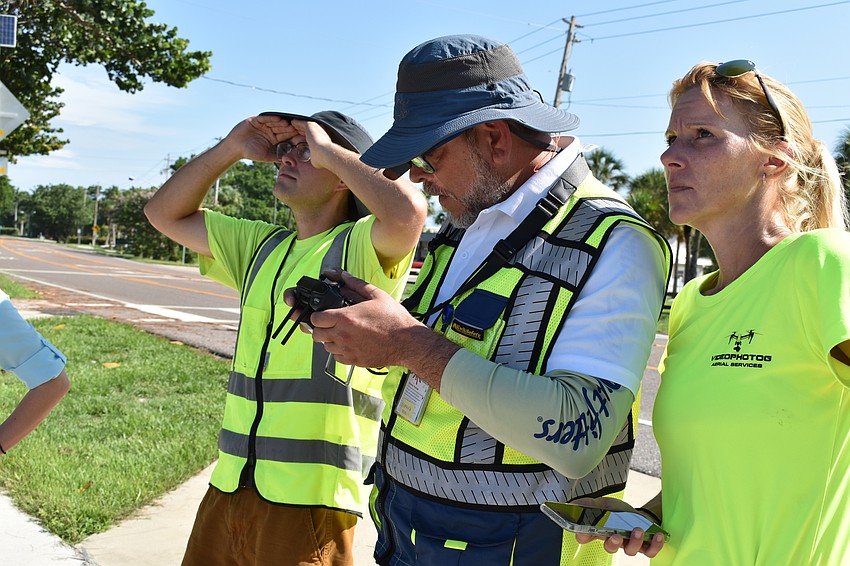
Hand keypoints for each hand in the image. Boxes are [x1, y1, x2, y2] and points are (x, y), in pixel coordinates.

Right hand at [223, 115, 298, 162]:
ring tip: (287, 123)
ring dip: (280, 122)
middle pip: (280, 128)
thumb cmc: (250, 152)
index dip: (290, 135)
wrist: (235, 147)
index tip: (298, 135)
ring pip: (273, 122)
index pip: (283, 135)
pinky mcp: (255, 120)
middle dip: (287, 128)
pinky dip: (271, 118)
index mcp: (273, 139)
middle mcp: (269, 130)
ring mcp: (262, 125)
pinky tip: (277, 118)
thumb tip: (288, 162)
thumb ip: (276, 157)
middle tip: (295, 127)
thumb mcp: (266, 156)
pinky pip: (264, 118)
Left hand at [290, 119, 338, 170]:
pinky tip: (292, 122)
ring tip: (291, 124)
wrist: (325, 154)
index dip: (304, 137)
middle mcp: (319, 132)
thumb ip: (313, 158)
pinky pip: (301, 122)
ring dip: (298, 126)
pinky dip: (297, 122)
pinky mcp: (311, 125)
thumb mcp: (316, 159)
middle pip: (307, 130)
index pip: (310, 137)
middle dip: (300, 130)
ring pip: (304, 125)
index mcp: (321, 140)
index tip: (298, 138)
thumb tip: (313, 163)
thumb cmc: (322, 159)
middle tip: (293, 130)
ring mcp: (315, 128)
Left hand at [298, 270, 425, 368]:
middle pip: (316, 334)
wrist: (407, 342)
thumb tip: (344, 276)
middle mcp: (343, 335)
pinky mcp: (353, 360)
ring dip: (329, 340)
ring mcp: (347, 349)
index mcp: (346, 318)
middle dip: (321, 328)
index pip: (316, 319)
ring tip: (341, 333)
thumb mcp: (376, 296)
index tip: (322, 314)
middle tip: (330, 324)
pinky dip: (338, 351)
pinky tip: (348, 344)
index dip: (317, 315)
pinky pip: (336, 357)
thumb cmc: (394, 320)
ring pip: (325, 347)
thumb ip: (357, 284)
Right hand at [572, 497, 665, 557]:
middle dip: (612, 543)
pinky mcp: (646, 546)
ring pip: (630, 550)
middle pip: (610, 547)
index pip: (588, 536)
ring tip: (638, 529)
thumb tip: (574, 503)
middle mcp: (615, 540)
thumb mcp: (605, 504)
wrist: (639, 515)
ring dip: (634, 541)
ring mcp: (630, 545)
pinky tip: (657, 535)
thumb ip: (591, 504)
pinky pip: (650, 551)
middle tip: (616, 535)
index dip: (584, 536)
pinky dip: (655, 545)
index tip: (582, 534)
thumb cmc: (620, 512)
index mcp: (602, 531)